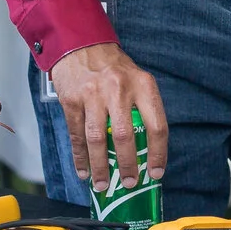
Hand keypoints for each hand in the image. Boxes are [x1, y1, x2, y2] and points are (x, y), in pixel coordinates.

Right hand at [47, 42, 167, 193]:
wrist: (81, 44)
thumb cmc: (113, 68)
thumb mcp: (137, 80)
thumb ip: (143, 109)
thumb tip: (148, 151)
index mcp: (143, 85)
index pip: (157, 125)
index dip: (158, 153)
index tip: (156, 173)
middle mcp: (119, 89)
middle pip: (126, 135)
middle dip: (128, 165)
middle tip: (130, 183)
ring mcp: (94, 95)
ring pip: (98, 139)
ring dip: (101, 167)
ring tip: (103, 185)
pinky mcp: (72, 101)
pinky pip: (77, 135)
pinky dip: (80, 157)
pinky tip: (84, 171)